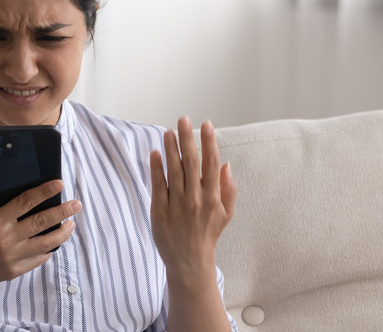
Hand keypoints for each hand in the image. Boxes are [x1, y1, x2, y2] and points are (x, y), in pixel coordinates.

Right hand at [0, 171, 79, 290]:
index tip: (59, 184)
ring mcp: (11, 257)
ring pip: (45, 243)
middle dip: (62, 212)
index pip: (26, 201)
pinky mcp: (13, 271)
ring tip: (71, 224)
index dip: (44, 191)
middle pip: (42, 222)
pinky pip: (37, 260)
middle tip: (76, 204)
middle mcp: (6, 238)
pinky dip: (48, 251)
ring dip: (61, 233)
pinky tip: (54, 243)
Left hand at [149, 117, 235, 288]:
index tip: (206, 124)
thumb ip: (228, 189)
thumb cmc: (207, 235)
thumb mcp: (226, 214)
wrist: (189, 262)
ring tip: (168, 132)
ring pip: (174, 171)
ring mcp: (177, 205)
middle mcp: (196, 199)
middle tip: (183, 120)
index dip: (209, 143)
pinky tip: (155, 153)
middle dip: (188, 139)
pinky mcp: (160, 211)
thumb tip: (226, 165)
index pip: (212, 164)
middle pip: (192, 163)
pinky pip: (158, 185)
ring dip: (171, 149)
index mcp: (213, 198)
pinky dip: (156, 168)